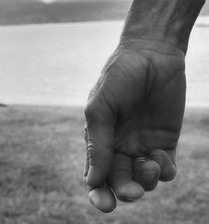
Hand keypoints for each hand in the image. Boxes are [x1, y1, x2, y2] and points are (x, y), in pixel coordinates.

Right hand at [84, 39, 185, 211]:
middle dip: (126, 192)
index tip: (105, 204)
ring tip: (149, 162)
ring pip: (145, 179)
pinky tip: (161, 156)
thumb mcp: (100, 108)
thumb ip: (97, 144)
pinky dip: (165, 170)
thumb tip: (92, 181)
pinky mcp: (165, 140)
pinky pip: (166, 168)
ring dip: (147, 181)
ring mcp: (143, 144)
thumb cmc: (119, 77)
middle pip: (121, 181)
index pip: (97, 174)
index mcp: (101, 139)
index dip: (99, 193)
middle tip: (133, 192)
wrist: (150, 55)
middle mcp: (121, 145)